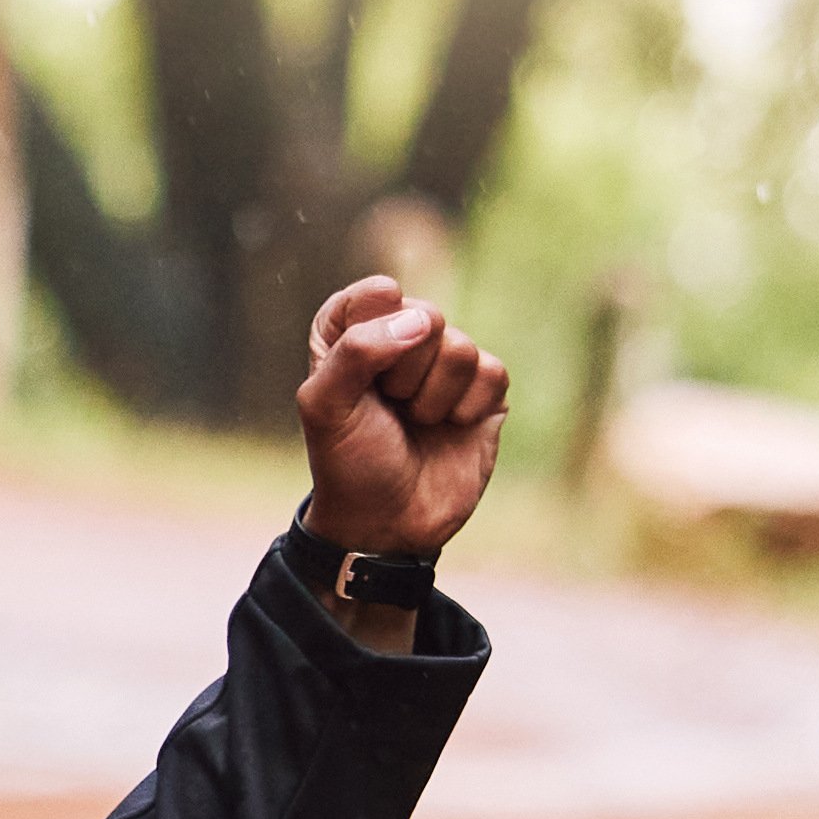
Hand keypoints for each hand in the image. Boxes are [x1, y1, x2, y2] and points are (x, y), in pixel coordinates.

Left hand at [291, 276, 509, 563]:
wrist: (389, 524)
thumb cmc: (349, 464)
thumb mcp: (325, 407)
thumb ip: (355, 351)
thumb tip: (420, 322)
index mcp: (353, 334)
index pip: (374, 294)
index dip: (371, 330)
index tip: (361, 375)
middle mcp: (402, 341)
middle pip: (425, 315)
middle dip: (404, 372)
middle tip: (390, 408)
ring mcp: (445, 364)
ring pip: (461, 347)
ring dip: (434, 397)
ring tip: (416, 423)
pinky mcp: (484, 391)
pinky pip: (493, 372)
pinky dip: (467, 408)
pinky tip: (449, 429)